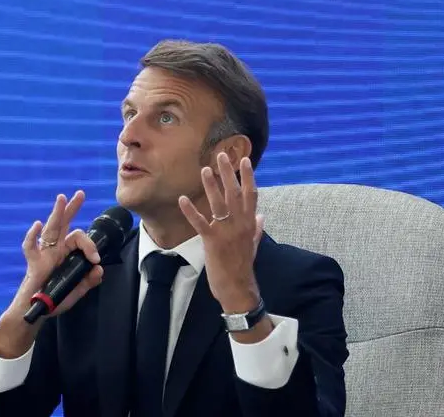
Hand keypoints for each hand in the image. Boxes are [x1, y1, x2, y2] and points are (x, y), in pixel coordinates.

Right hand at [0, 191, 104, 357]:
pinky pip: (31, 248)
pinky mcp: (34, 264)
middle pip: (64, 224)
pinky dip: (32, 236)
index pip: (80, 239)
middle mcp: (56, 250)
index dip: (89, 246)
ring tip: (61, 198)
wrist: (37, 312)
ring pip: (50, 230)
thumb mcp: (77, 291)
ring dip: (56, 214)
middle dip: (72, 208)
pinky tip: (36, 225)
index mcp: (67, 253)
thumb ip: (89, 281)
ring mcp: (44, 255)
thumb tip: (99, 270)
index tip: (95, 260)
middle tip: (80, 193)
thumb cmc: (55, 299)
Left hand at [178, 153, 263, 311]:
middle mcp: (240, 223)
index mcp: (249, 223)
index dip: (248, 176)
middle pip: (234, 193)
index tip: (245, 160)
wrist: (238, 287)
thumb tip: (261, 215)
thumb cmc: (244, 266)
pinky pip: (200, 223)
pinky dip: (191, 211)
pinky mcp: (212, 241)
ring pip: (219, 204)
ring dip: (211, 186)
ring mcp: (226, 232)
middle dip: (228, 173)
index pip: (250, 194)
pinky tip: (182, 199)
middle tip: (221, 155)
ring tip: (204, 170)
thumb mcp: (253, 244)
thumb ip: (256, 228)